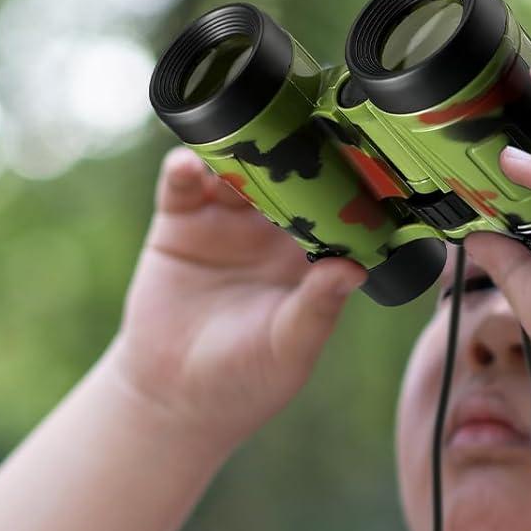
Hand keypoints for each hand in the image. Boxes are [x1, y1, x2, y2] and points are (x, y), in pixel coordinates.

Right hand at [107, 147, 366, 446]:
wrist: (175, 396)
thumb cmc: (247, 378)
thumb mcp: (289, 347)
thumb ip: (318, 307)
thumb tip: (355, 269)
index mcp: (309, 258)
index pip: (331, 211)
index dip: (339, 188)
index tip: (348, 164)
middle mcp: (271, 232)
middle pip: (284, 178)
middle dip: (290, 155)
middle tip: (295, 134)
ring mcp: (226, 222)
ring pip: (236, 170)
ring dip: (239, 152)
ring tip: (241, 143)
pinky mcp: (181, 222)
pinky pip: (184, 185)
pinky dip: (186, 168)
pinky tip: (191, 165)